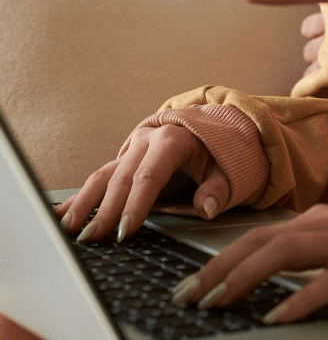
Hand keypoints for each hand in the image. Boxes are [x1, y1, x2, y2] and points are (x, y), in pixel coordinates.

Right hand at [56, 124, 228, 242]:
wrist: (210, 128)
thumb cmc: (218, 151)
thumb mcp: (228, 167)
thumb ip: (219, 188)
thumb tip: (207, 207)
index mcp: (173, 139)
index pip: (150, 175)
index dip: (136, 204)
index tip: (124, 230)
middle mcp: (147, 141)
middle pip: (122, 178)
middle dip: (105, 210)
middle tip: (92, 239)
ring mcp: (131, 150)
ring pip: (102, 176)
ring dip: (84, 204)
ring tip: (68, 229)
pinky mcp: (122, 160)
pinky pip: (98, 178)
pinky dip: (79, 197)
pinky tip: (61, 214)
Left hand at [169, 204, 327, 325]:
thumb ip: (304, 255)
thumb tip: (253, 274)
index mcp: (318, 220)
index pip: (258, 236)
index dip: (220, 258)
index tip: (189, 284)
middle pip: (265, 240)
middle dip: (221, 267)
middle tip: (188, 296)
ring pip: (289, 253)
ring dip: (247, 277)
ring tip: (218, 301)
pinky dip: (299, 299)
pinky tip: (276, 318)